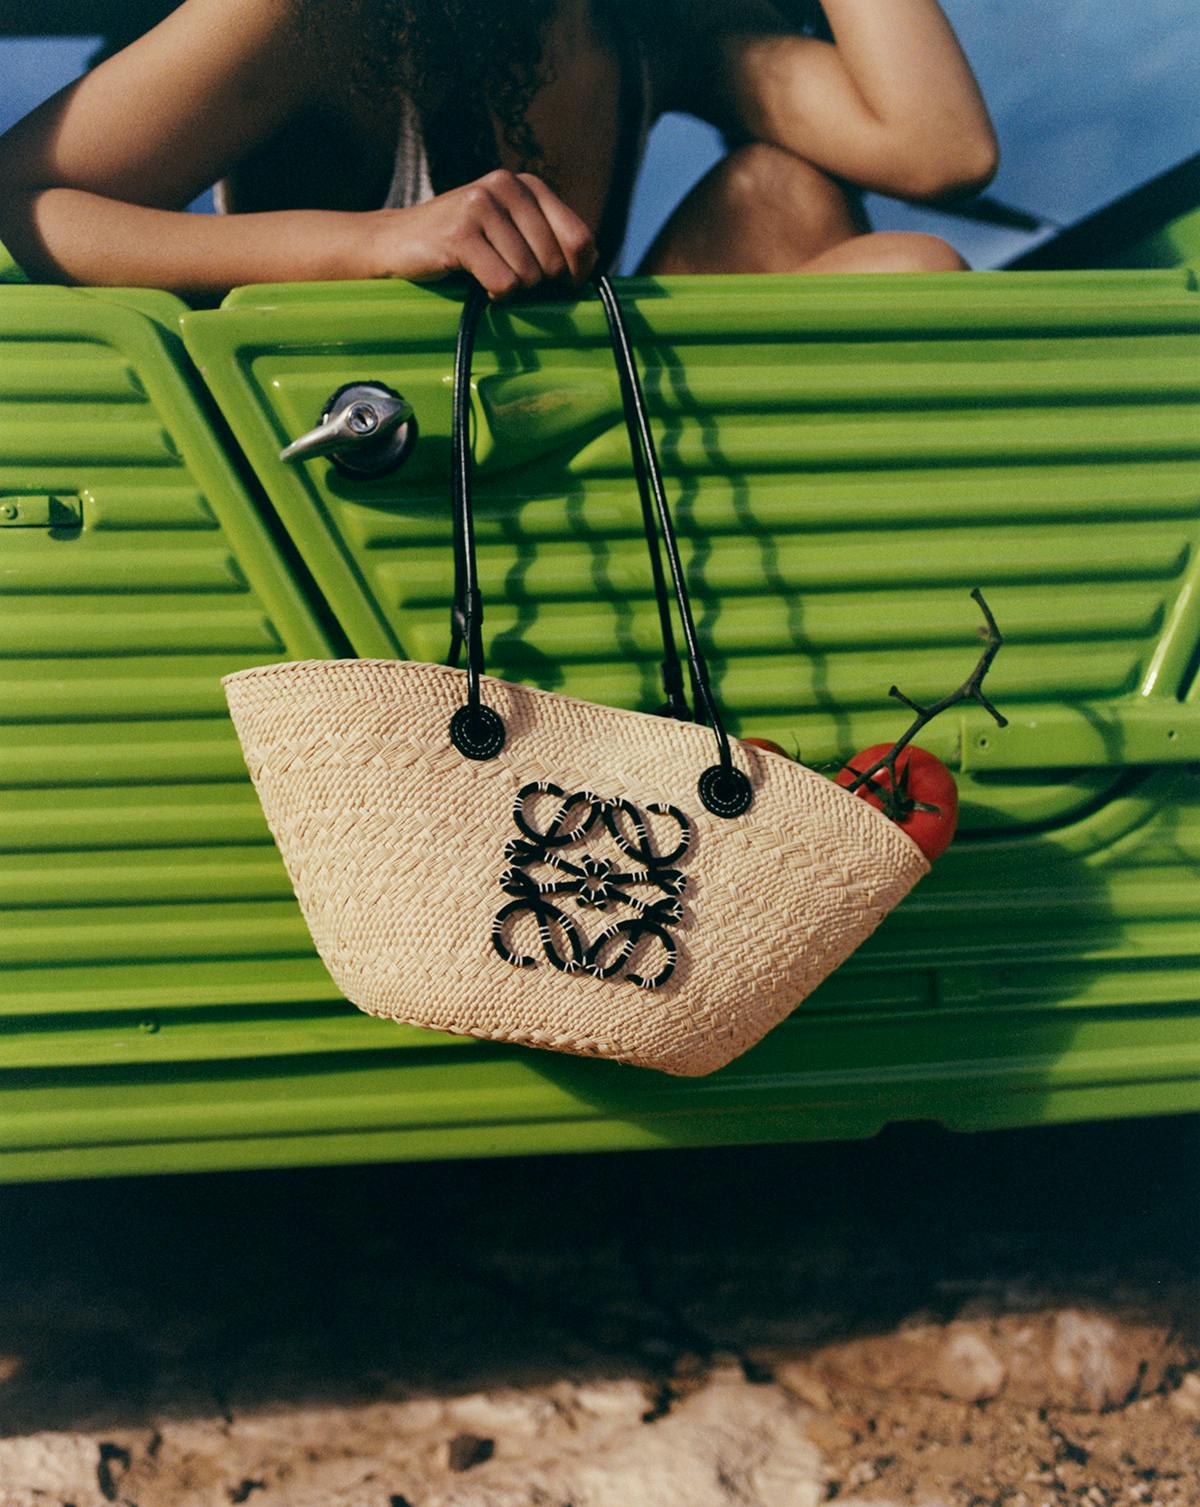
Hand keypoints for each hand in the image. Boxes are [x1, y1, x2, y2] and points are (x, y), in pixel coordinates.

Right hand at [364, 168, 597, 299]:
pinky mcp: (460, 232)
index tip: (558, 286)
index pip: (580, 239)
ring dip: (510, 289)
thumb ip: (549, 240)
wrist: (395, 242)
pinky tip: (474, 280)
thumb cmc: (461, 245)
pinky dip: (492, 294)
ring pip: (529, 277)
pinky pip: (503, 283)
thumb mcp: (510, 232)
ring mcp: (481, 204)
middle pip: (555, 263)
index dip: (575, 274)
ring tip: (485, 274)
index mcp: (527, 185)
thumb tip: (591, 264)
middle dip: (537, 285)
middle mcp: (507, 186)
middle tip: (508, 277)